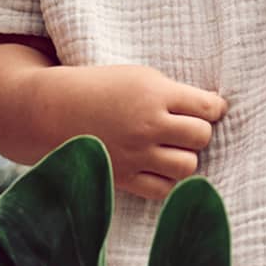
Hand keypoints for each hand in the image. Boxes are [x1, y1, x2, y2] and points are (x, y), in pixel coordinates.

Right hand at [59, 63, 228, 202]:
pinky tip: (159, 167)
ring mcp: (136, 154)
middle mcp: (147, 125)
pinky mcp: (124, 177)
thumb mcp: (138, 76)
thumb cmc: (98, 88)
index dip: (215, 108)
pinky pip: (163, 189)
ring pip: (187, 166)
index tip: (209, 109)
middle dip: (198, 132)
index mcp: (154, 94)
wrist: (51, 111)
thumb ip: (174, 93)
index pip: (208, 107)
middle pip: (201, 137)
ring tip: (172, 149)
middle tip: (184, 128)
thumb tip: (213, 111)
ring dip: (184, 157)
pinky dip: (167, 180)